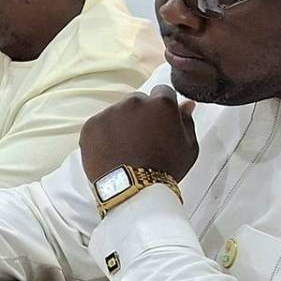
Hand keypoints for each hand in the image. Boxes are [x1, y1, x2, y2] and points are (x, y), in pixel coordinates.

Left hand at [79, 85, 198, 183]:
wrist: (134, 189)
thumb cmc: (166, 169)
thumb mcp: (188, 146)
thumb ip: (186, 120)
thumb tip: (186, 104)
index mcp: (161, 103)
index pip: (163, 92)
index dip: (162, 107)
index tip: (160, 121)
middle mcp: (133, 102)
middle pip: (138, 100)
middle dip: (141, 114)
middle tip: (143, 138)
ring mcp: (110, 112)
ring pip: (117, 112)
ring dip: (122, 123)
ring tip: (126, 148)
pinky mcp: (91, 125)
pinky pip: (99, 124)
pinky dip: (104, 134)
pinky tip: (112, 151)